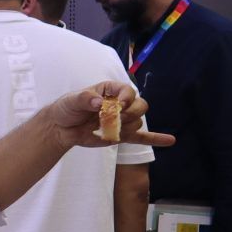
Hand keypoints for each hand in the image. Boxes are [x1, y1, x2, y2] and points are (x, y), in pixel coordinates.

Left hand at [43, 82, 173, 149]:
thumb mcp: (72, 100)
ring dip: (126, 127)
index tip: (118, 106)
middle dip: (131, 113)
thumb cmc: (67, 108)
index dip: (126, 98)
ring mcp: (122, 120)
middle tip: (117, 119)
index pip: (127, 91)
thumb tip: (99, 102)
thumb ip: (85, 99)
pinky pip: (142, 137)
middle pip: (140, 105)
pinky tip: (170, 140)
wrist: (61, 128)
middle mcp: (120, 104)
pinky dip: (156, 138)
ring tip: (108, 129)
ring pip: (137, 122)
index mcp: (110, 90)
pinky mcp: (121, 135)